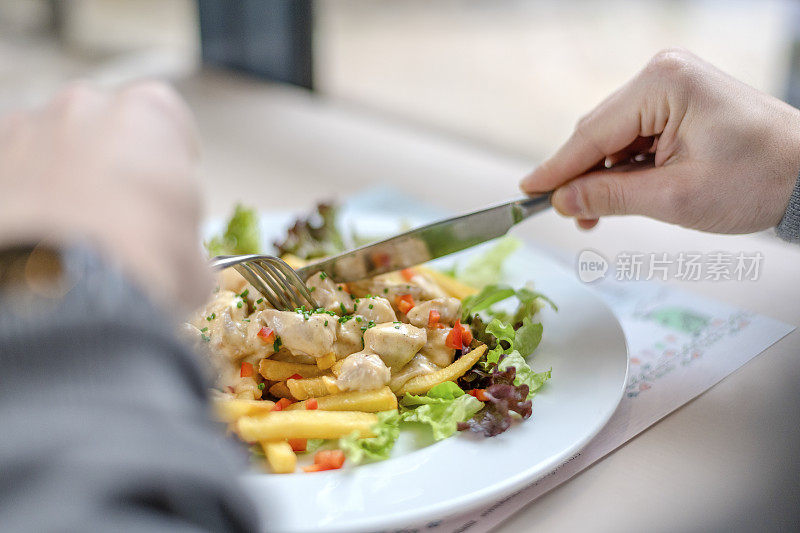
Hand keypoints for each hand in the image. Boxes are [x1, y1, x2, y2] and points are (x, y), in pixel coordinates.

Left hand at [0, 81, 210, 310]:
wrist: (66, 290)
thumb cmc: (140, 260)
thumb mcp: (193, 258)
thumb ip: (185, 238)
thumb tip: (181, 262)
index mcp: (150, 113)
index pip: (167, 119)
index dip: (169, 160)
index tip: (169, 191)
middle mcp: (85, 106)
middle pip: (103, 126)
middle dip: (110, 163)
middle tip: (118, 216)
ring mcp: (26, 128)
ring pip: (50, 145)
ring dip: (60, 178)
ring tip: (70, 233)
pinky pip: (11, 174)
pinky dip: (23, 198)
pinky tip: (38, 238)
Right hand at [520, 48, 799, 233]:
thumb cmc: (757, 180)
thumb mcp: (675, 197)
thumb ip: (610, 196)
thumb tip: (562, 201)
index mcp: (663, 84)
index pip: (593, 132)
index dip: (557, 168)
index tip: (527, 192)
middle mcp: (663, 75)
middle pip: (599, 132)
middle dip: (580, 176)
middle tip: (566, 215)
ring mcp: (671, 87)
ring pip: (613, 137)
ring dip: (601, 176)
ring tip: (594, 214)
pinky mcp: (678, 104)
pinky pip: (634, 137)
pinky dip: (623, 168)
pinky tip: (616, 195)